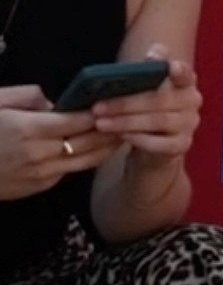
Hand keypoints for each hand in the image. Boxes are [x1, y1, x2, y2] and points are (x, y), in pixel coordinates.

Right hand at [0, 84, 114, 199]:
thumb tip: (55, 102)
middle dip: (112, 129)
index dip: (100, 111)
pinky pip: (68, 171)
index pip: (78, 120)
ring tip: (124, 133)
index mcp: (28, 129)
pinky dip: (84, 160)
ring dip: (106, 148)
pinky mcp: (36, 187)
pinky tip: (96, 149)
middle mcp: (38, 154)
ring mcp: (38, 174)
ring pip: (85, 161)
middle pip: (89, 141)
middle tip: (131, 117)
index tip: (116, 101)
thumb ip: (29, 97)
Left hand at [88, 51, 199, 163]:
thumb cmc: (145, 112)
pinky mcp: (181, 145)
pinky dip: (136, 138)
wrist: (153, 149)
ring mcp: (189, 124)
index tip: (170, 67)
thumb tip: (150, 55)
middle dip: (126, 103)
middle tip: (98, 107)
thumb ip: (147, 71)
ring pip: (158, 121)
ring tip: (101, 123)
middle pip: (161, 100)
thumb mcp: (145, 90)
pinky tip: (119, 136)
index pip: (186, 73)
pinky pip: (157, 142)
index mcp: (185, 83)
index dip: (179, 70)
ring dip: (126, 122)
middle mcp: (192, 102)